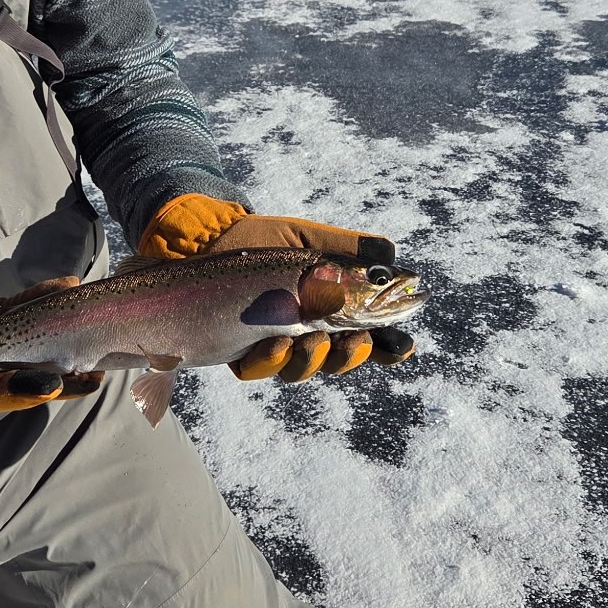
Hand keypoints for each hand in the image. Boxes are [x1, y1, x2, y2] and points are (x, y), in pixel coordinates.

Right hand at [0, 243, 103, 407]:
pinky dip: (42, 299)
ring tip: (97, 338)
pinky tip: (67, 288)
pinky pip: (21, 308)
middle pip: (23, 374)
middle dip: (59, 376)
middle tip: (94, 376)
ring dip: (62, 340)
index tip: (52, 385)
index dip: (24, 389)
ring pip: (30, 344)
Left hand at [135, 195, 416, 381]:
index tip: (401, 347)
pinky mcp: (240, 350)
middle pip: (340, 359)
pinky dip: (273, 360)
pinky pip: (262, 369)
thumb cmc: (259, 237)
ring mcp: (273, 341)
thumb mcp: (306, 238)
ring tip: (309, 339)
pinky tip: (276, 343)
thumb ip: (348, 249)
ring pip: (304, 369)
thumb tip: (392, 255)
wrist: (205, 238)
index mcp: (328, 302)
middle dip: (350, 355)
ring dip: (313, 359)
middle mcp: (305, 327)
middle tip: (350, 340)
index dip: (387, 345)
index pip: (366, 331)